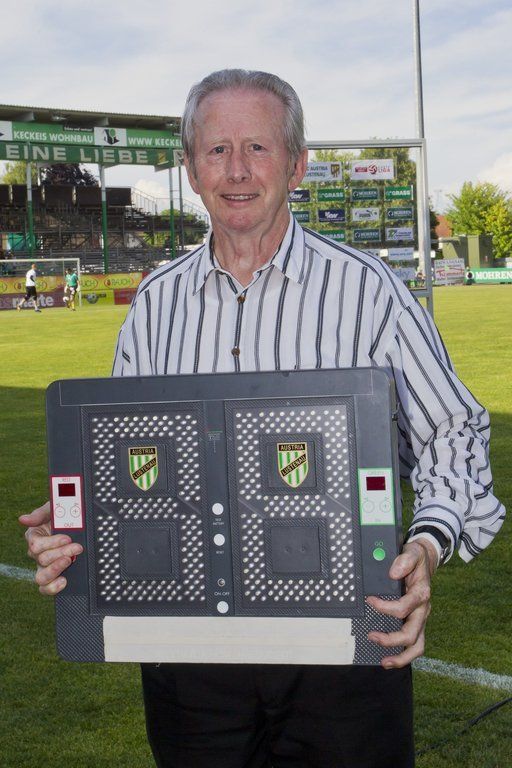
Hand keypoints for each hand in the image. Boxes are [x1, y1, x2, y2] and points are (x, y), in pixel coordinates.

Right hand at [18, 501, 82, 595]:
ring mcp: (45, 566)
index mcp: (34, 537)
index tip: (67, 538)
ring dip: (56, 569)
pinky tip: (64, 581)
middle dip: (61, 553)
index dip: (52, 543)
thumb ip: (39, 514)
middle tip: (77, 548)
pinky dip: (53, 588)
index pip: (36, 546)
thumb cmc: (64, 515)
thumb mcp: (53, 510)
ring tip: (69, 562)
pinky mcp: (54, 575)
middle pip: (42, 560)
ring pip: (41, 576)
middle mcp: (37, 553)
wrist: (78, 523)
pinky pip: (47, 588)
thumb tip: (23, 519)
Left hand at [365, 538, 436, 668]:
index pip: (403, 608)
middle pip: (412, 634)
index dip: (384, 608)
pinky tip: (390, 656)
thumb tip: (393, 572)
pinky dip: (403, 653)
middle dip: (391, 640)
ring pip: (417, 645)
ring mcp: (420, 618)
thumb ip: (404, 560)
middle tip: (372, 637)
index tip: (370, 601)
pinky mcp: (416, 621)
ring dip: (402, 657)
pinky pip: (414, 643)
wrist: (426, 559)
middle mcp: (423, 609)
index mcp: (421, 594)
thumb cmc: (417, 558)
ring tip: (385, 662)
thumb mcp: (412, 552)